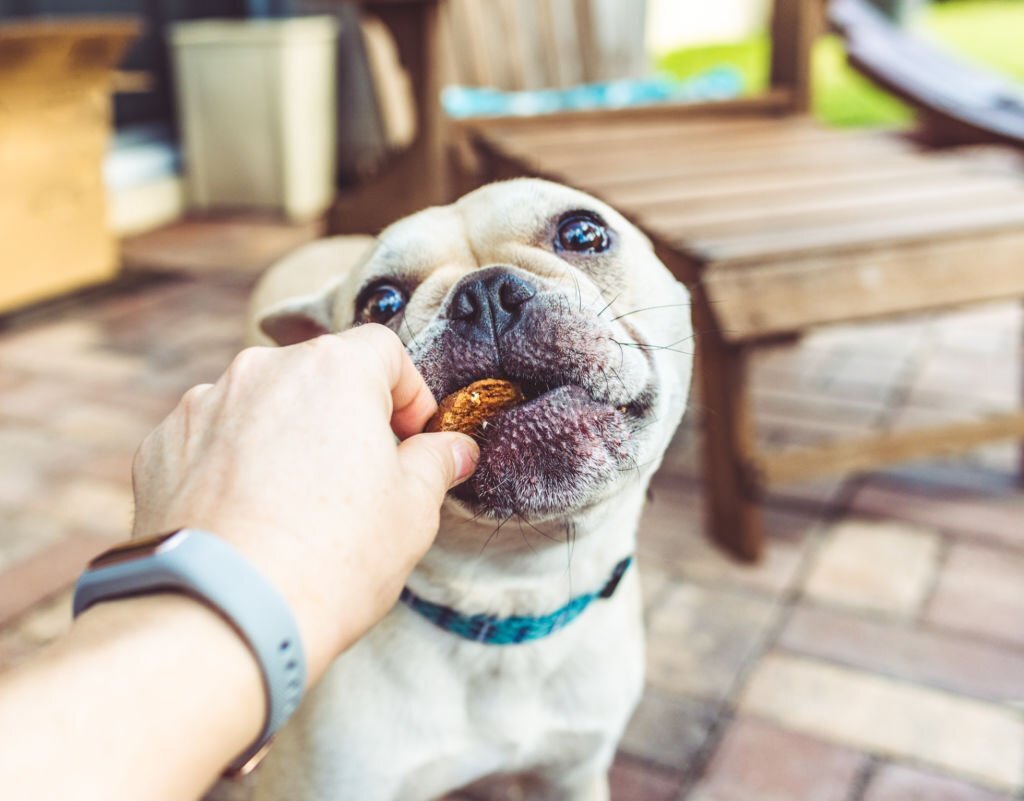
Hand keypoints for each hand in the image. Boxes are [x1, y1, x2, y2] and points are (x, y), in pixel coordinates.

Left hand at [130, 324, 477, 678]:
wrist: (223, 615)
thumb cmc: (332, 558)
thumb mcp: (413, 510)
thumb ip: (436, 462)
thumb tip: (452, 449)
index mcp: (333, 370)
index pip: (384, 351)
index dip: (408, 394)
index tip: (413, 440)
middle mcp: (262, 371)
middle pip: (320, 375)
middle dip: (346, 415)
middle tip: (362, 477)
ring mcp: (204, 405)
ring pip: (263, 406)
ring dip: (287, 437)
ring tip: (298, 505)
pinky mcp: (162, 446)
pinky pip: (214, 440)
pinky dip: (235, 464)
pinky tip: (250, 518)